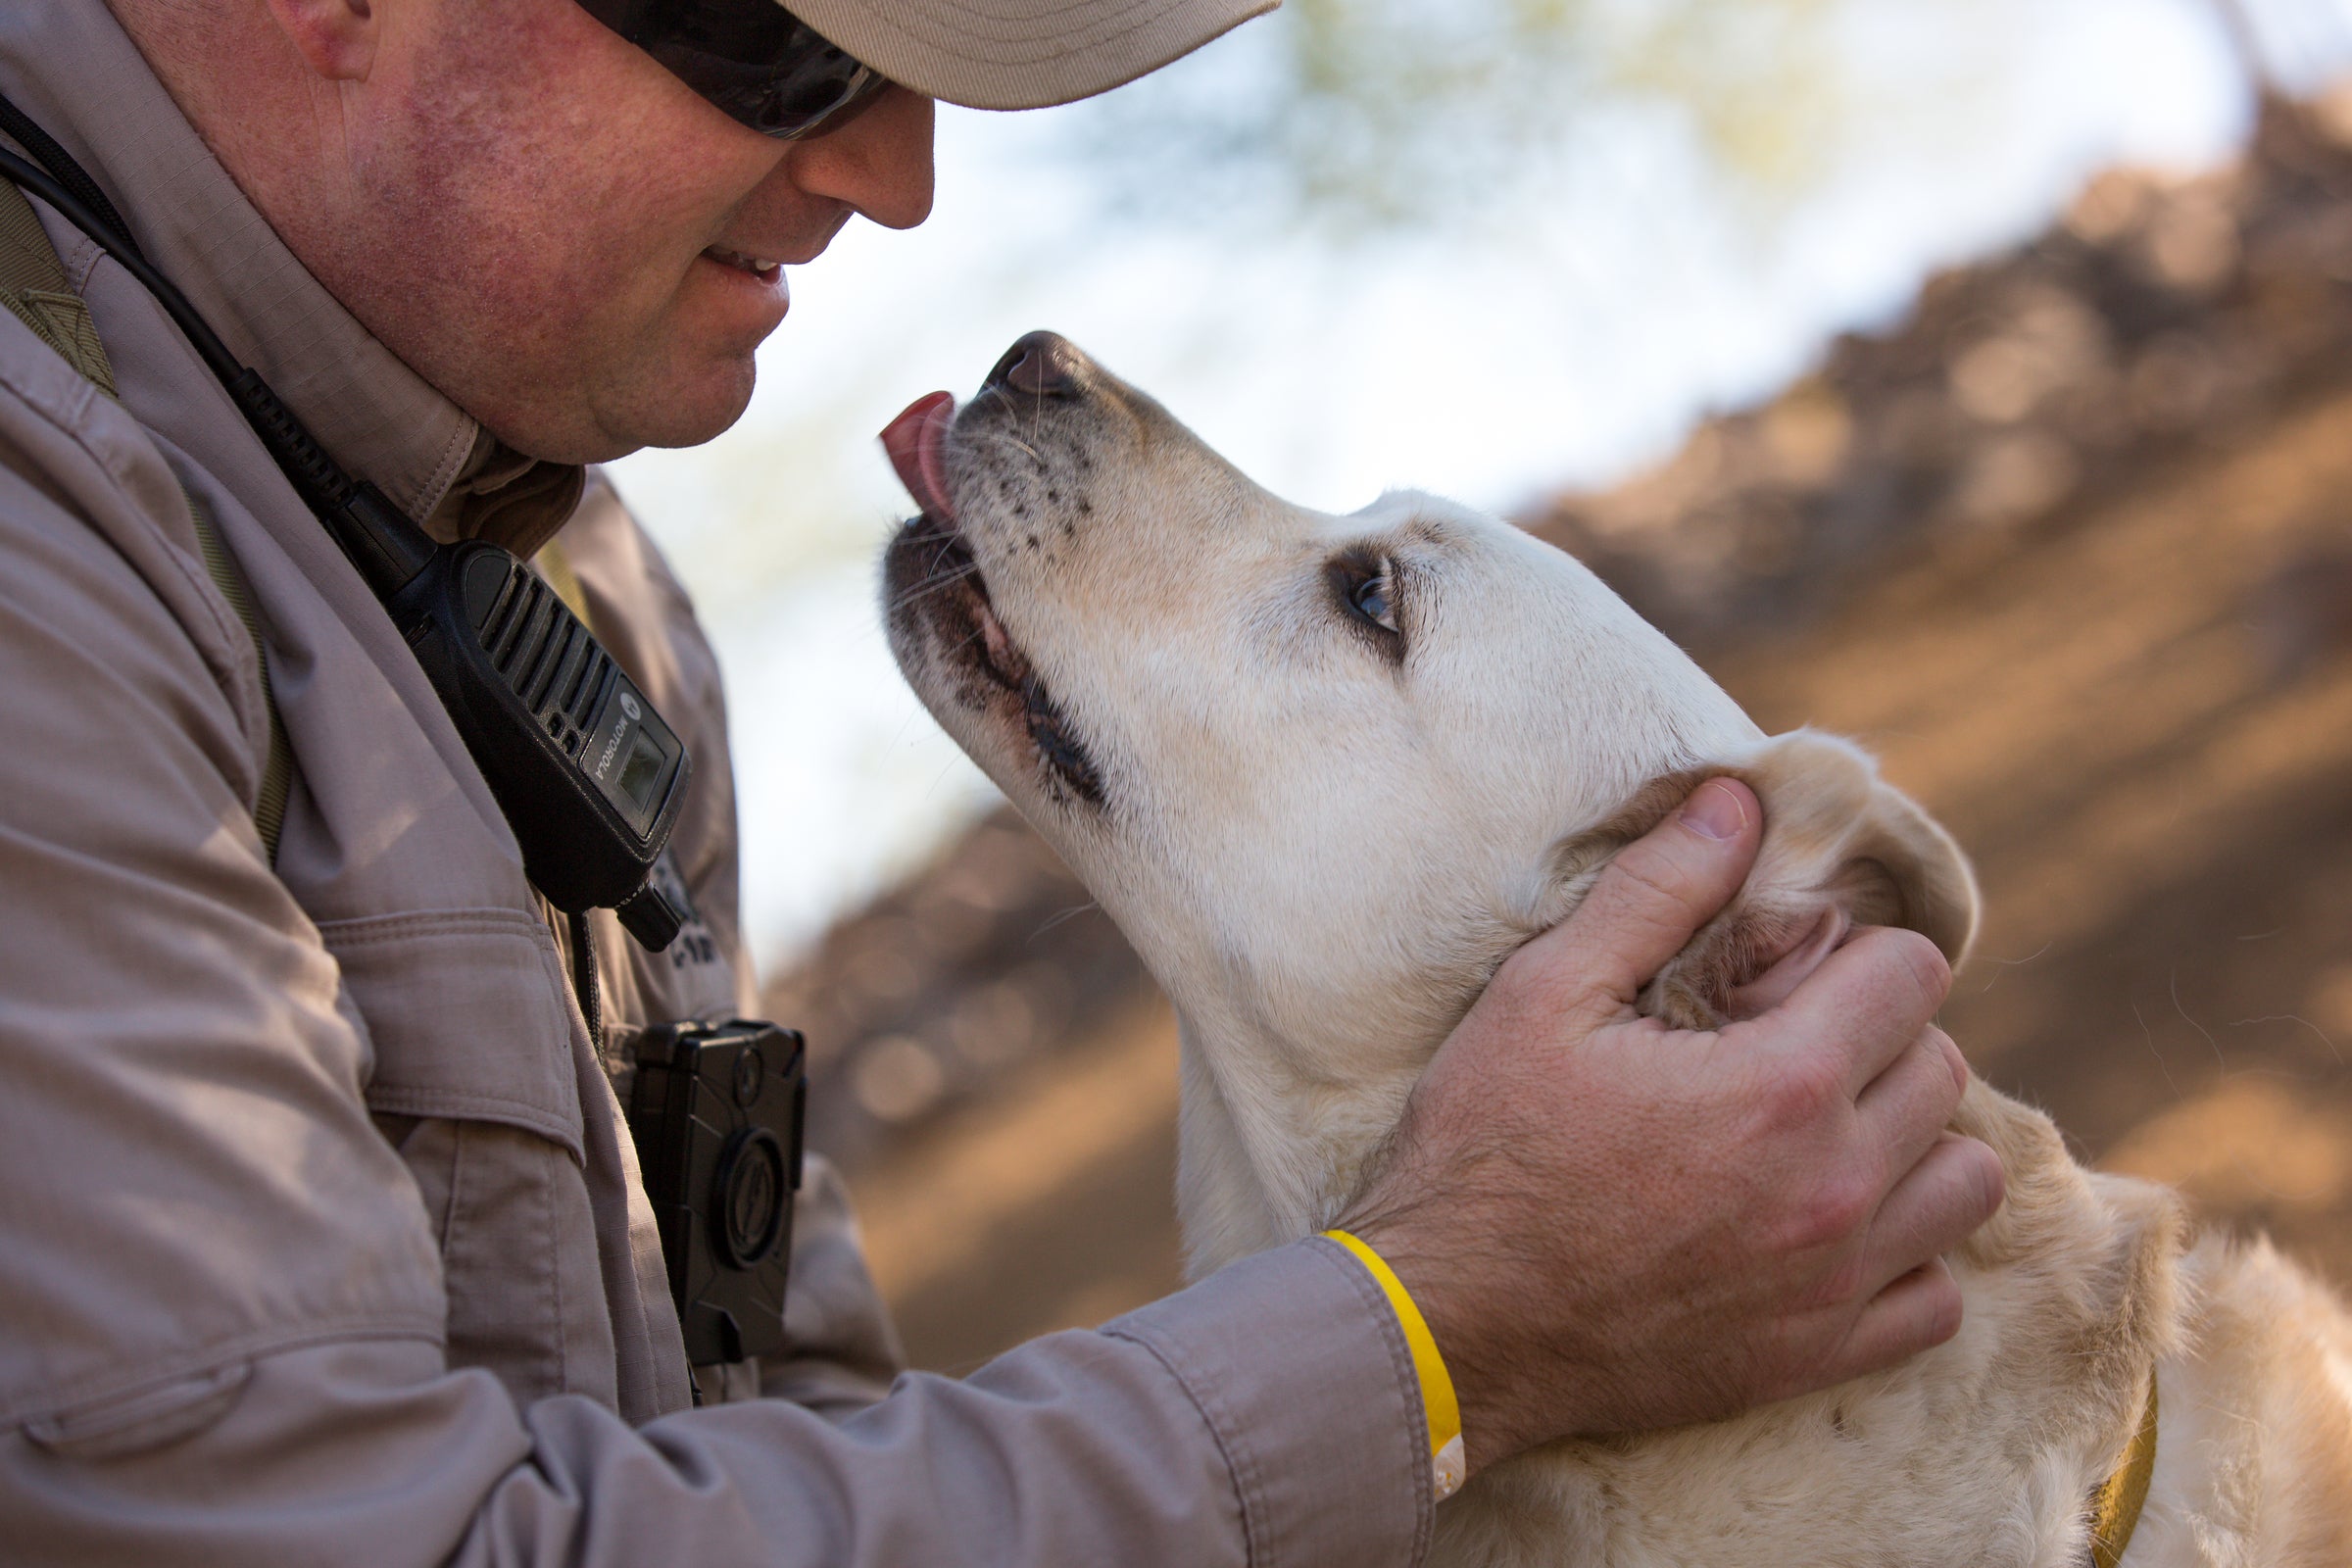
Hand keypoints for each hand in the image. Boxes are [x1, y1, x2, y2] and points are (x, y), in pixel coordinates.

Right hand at [1334, 779, 2004, 1470]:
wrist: (1447, 1325)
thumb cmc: (1485, 1150)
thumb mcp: (1545, 995)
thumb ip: (1655, 891)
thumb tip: (1737, 801)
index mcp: (1781, 1083)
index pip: (1913, 974)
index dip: (1851, 955)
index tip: (1783, 977)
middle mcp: (1834, 1186)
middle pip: (1944, 1071)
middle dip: (1880, 1039)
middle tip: (1784, 1048)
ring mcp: (1833, 1283)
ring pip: (1965, 1185)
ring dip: (1911, 1145)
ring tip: (1824, 1136)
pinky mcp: (1815, 1356)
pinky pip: (1935, 1302)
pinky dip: (1903, 1259)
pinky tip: (1826, 1231)